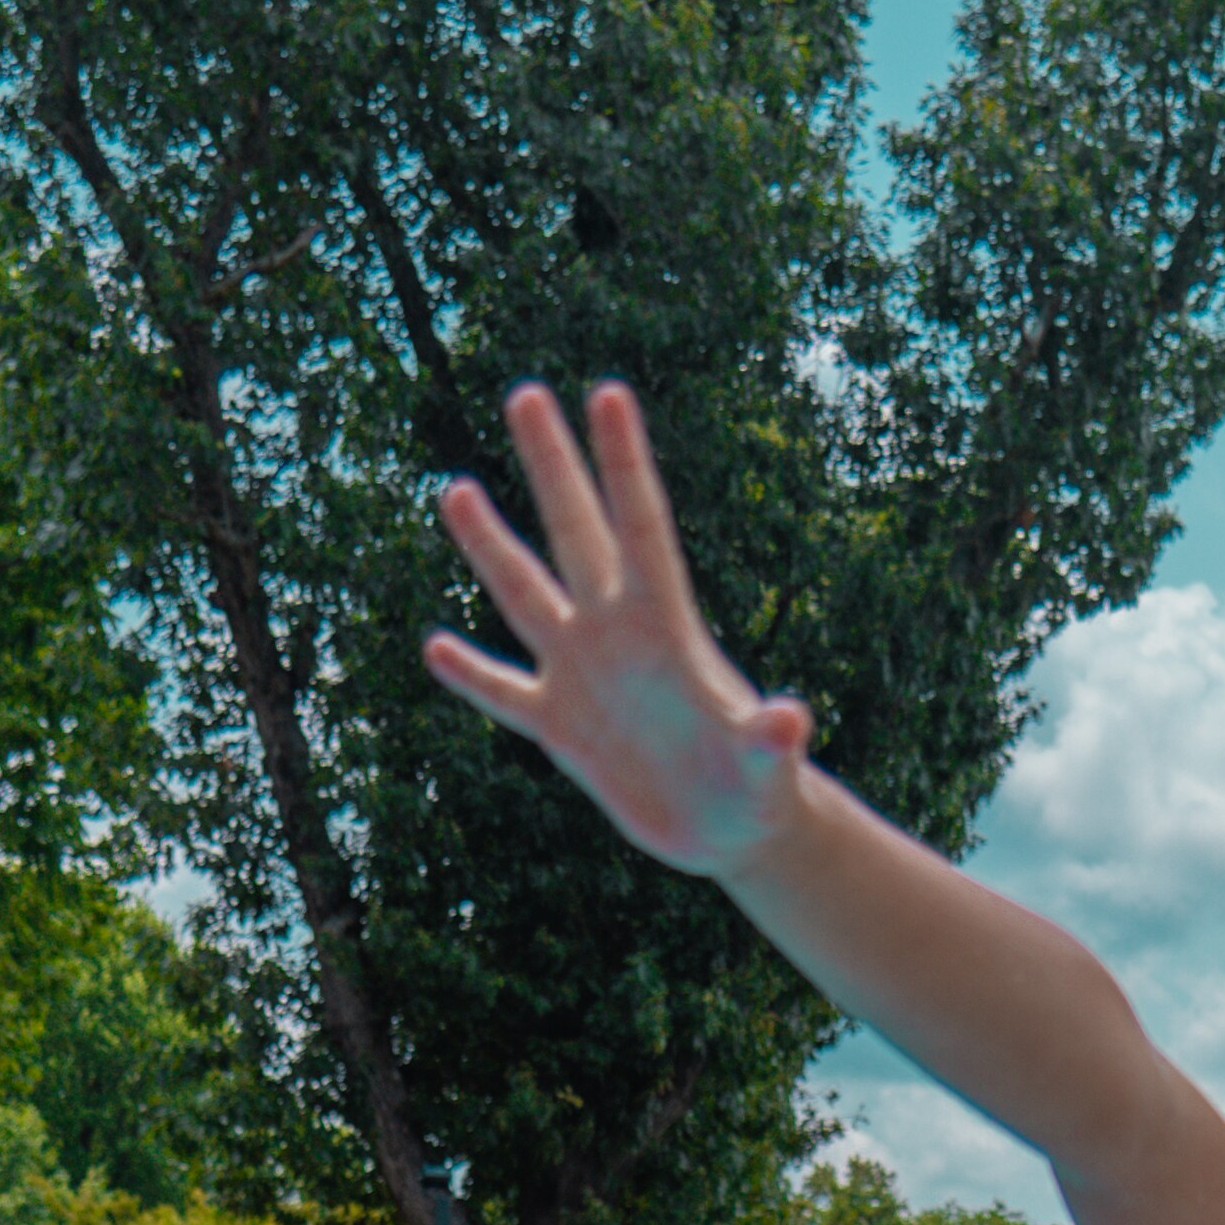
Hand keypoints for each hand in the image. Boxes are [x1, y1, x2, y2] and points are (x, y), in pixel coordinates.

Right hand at [426, 384, 810, 871]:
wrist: (731, 831)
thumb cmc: (760, 791)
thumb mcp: (767, 769)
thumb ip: (771, 741)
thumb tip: (789, 722)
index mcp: (668, 631)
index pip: (640, 529)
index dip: (623, 464)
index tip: (607, 393)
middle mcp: (618, 637)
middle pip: (576, 535)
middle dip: (553, 468)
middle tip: (526, 393)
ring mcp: (584, 677)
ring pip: (525, 597)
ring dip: (490, 547)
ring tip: (456, 489)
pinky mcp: (562, 728)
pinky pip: (506, 694)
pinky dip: (473, 676)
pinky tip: (434, 648)